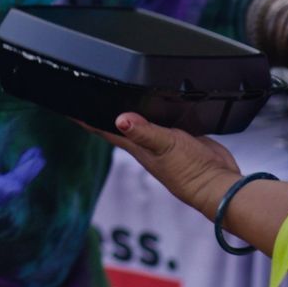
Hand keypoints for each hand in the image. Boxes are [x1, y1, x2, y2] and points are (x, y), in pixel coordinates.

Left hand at [96, 114, 240, 213]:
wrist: (218, 184)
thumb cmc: (191, 172)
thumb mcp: (165, 145)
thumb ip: (145, 131)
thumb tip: (120, 118)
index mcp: (138, 147)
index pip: (105, 131)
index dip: (86, 120)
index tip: (69, 111)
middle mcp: (147, 146)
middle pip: (118, 127)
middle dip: (102, 115)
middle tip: (86, 102)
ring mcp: (163, 143)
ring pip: (140, 125)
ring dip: (127, 115)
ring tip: (113, 103)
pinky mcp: (181, 139)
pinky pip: (162, 124)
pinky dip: (155, 116)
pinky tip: (155, 109)